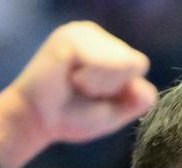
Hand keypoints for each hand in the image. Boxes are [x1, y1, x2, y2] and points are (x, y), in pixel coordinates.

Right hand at [0, 22, 156, 167]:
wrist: (37, 122)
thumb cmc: (71, 117)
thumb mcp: (113, 112)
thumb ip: (136, 101)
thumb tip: (144, 87)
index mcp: (107, 48)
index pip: (138, 65)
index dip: (120, 89)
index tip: (94, 96)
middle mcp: (95, 35)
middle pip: (133, 63)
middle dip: (110, 87)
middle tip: (81, 91)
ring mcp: (83, 32)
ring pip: (121, 62)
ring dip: (100, 84)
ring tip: (74, 84)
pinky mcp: (71, 37)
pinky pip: (102, 61)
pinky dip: (90, 79)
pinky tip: (69, 78)